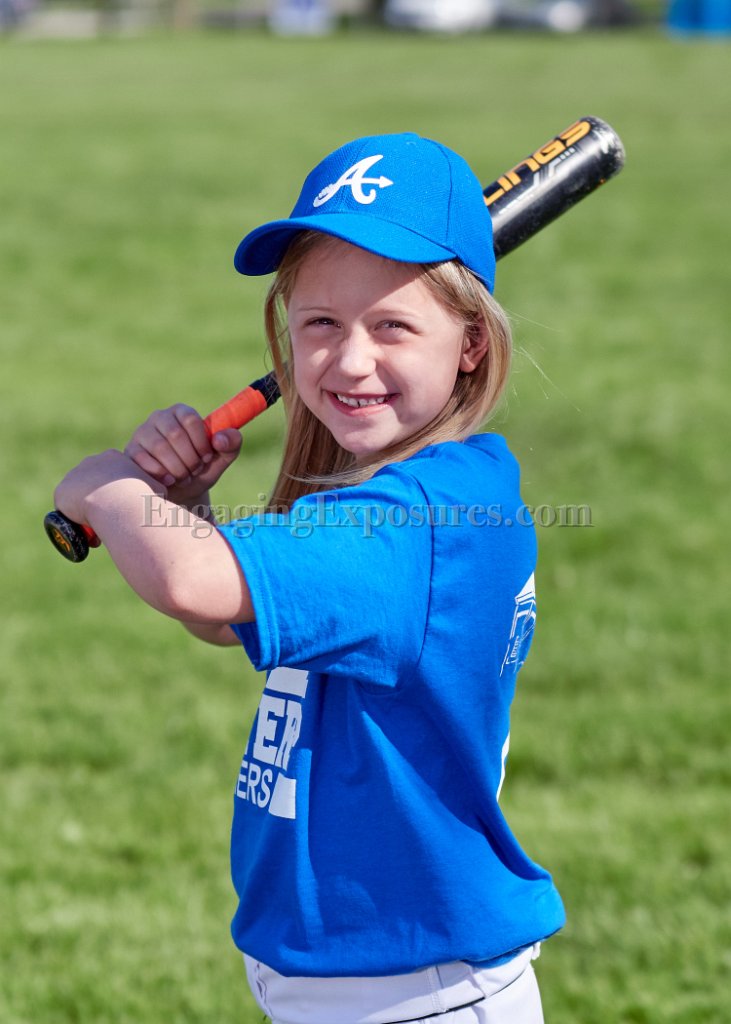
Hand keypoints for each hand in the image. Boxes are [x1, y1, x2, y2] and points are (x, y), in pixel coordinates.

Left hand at [54, 449, 163, 526]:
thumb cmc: (143, 496)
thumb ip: (157, 489)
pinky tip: (86, 529)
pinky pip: (66, 508)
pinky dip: (75, 520)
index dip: (115, 494)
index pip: (111, 476)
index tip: (120, 509)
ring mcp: (75, 475)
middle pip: (93, 484)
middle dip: (99, 501)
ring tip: (98, 529)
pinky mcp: (63, 491)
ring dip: (85, 510)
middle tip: (109, 520)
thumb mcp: (157, 488)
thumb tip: (170, 494)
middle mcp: (92, 462)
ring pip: (79, 496)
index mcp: (114, 458)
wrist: (119, 500)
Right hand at [124, 404, 242, 509]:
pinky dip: (160, 474)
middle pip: (175, 434)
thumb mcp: (219, 460)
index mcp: (182, 413)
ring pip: (159, 447)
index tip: (207, 457)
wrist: (178, 493)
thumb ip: (230, 446)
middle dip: (189, 459)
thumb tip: (221, 438)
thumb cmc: (199, 471)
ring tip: (184, 477)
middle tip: (195, 471)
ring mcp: (142, 433)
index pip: (190, 418)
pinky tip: (168, 481)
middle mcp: (160, 418)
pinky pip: (143, 460)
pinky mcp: (130, 451)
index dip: (201, 441)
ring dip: (177, 468)